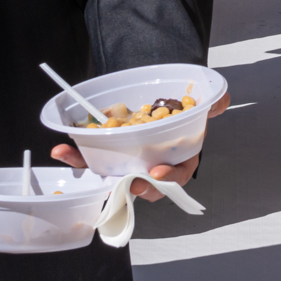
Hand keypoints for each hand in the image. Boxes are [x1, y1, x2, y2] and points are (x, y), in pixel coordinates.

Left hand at [53, 92, 231, 200]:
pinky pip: (93, 157)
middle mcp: (153, 164)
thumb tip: (220, 100)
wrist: (163, 95)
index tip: (156, 171)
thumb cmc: (182, 107)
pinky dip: (76, 155)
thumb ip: (212, 103)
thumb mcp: (200, 105)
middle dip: (131, 185)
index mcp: (179, 158)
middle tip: (124, 181)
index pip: (176, 175)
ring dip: (92, 168)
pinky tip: (60, 149)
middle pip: (143, 184)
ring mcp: (129, 159)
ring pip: (112, 172)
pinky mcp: (110, 151)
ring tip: (74, 160)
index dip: (168, 177)